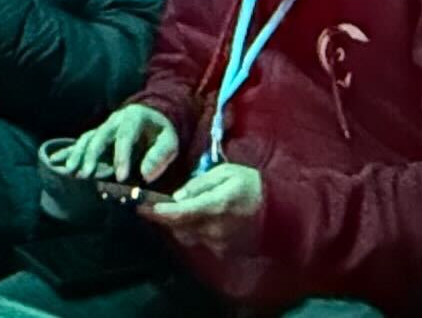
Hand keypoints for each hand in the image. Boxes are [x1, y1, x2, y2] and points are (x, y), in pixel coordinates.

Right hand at [65, 101, 180, 188]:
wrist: (154, 114)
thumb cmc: (162, 132)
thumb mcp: (170, 141)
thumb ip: (160, 156)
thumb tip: (146, 175)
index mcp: (134, 117)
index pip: (125, 136)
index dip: (122, 156)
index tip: (121, 177)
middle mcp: (114, 120)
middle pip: (100, 135)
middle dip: (92, 155)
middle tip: (86, 174)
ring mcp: (103, 126)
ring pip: (87, 138)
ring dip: (77, 154)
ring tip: (70, 171)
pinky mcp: (97, 134)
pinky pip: (81, 142)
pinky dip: (68, 151)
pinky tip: (56, 160)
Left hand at [147, 162, 265, 254]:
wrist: (280, 211)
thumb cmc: (251, 185)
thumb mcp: (227, 172)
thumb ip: (200, 184)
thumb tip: (178, 196)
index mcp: (216, 205)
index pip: (181, 212)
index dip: (159, 211)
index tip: (141, 205)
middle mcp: (215, 227)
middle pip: (179, 227)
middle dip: (162, 217)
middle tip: (147, 206)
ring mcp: (219, 242)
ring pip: (187, 235)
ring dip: (177, 224)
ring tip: (173, 210)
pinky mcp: (222, 250)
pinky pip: (199, 240)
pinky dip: (192, 230)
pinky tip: (196, 219)